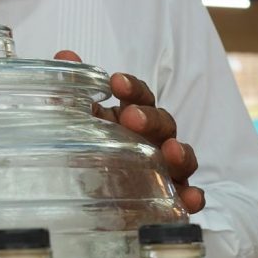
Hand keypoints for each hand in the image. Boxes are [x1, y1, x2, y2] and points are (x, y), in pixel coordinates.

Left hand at [54, 50, 204, 214]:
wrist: (84, 200)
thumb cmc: (87, 153)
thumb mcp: (74, 124)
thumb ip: (70, 93)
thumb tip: (66, 55)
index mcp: (130, 118)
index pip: (139, 97)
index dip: (131, 88)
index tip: (115, 82)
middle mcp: (152, 141)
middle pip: (163, 123)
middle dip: (150, 118)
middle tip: (132, 118)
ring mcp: (164, 171)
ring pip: (181, 158)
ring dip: (181, 153)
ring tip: (171, 151)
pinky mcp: (168, 201)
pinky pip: (186, 198)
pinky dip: (192, 197)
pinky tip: (190, 199)